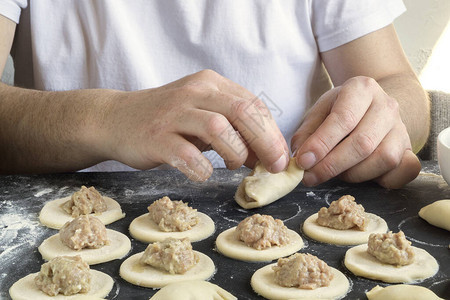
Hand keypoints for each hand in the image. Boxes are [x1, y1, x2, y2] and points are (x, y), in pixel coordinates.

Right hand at [101, 70, 288, 180]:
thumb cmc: (167, 120)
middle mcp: (194, 93)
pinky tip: (203, 172)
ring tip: (234, 165)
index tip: (280, 156)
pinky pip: (187, 155)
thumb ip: (233, 131)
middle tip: (274, 166)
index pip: (253, 104)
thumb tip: (264, 156)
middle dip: (265, 142)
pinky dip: (202, 169)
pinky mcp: (156, 137)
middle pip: (243, 112)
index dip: (272, 133)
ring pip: (219, 128)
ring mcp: (173, 114)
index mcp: (210, 84)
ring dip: (235, 153)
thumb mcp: (202, 116)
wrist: (115, 118)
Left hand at [291, 76, 420, 188]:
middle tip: (310, 176)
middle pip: (363, 142)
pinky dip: (382, 180)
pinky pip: (404, 171)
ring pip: (384, 159)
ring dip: (353, 174)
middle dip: (332, 165)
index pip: (343, 118)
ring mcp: (402, 128)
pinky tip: (361, 176)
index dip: (321, 143)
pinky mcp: (410, 150)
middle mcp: (387, 106)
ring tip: (333, 173)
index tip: (303, 161)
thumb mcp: (320, 112)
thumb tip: (301, 158)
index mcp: (362, 89)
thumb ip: (307, 133)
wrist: (373, 108)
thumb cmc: (341, 111)